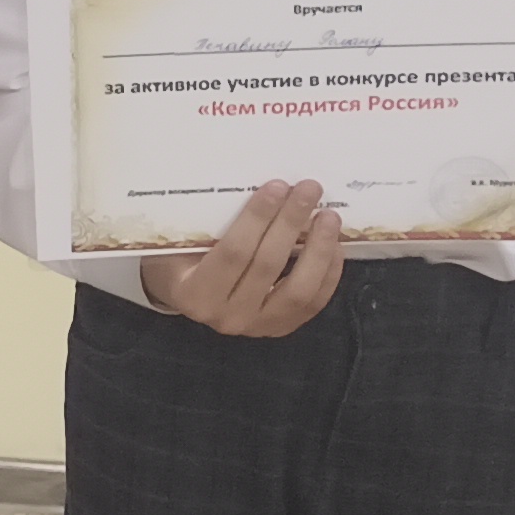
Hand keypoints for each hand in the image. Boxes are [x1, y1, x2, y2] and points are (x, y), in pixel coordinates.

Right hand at [139, 180, 345, 336]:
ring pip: (298, 290)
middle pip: (268, 265)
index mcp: (193, 293)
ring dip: (317, 249)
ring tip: (328, 216)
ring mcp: (256, 327)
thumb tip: (263, 188)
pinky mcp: (280, 328)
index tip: (276, 186)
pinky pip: (313, 302)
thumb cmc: (181, 257)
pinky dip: (328, 272)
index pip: (233, 252)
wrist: (187, 294)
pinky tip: (333, 244)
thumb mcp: (183, 241)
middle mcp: (226, 317)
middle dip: (291, 222)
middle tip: (308, 190)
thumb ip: (212, 223)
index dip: (258, 218)